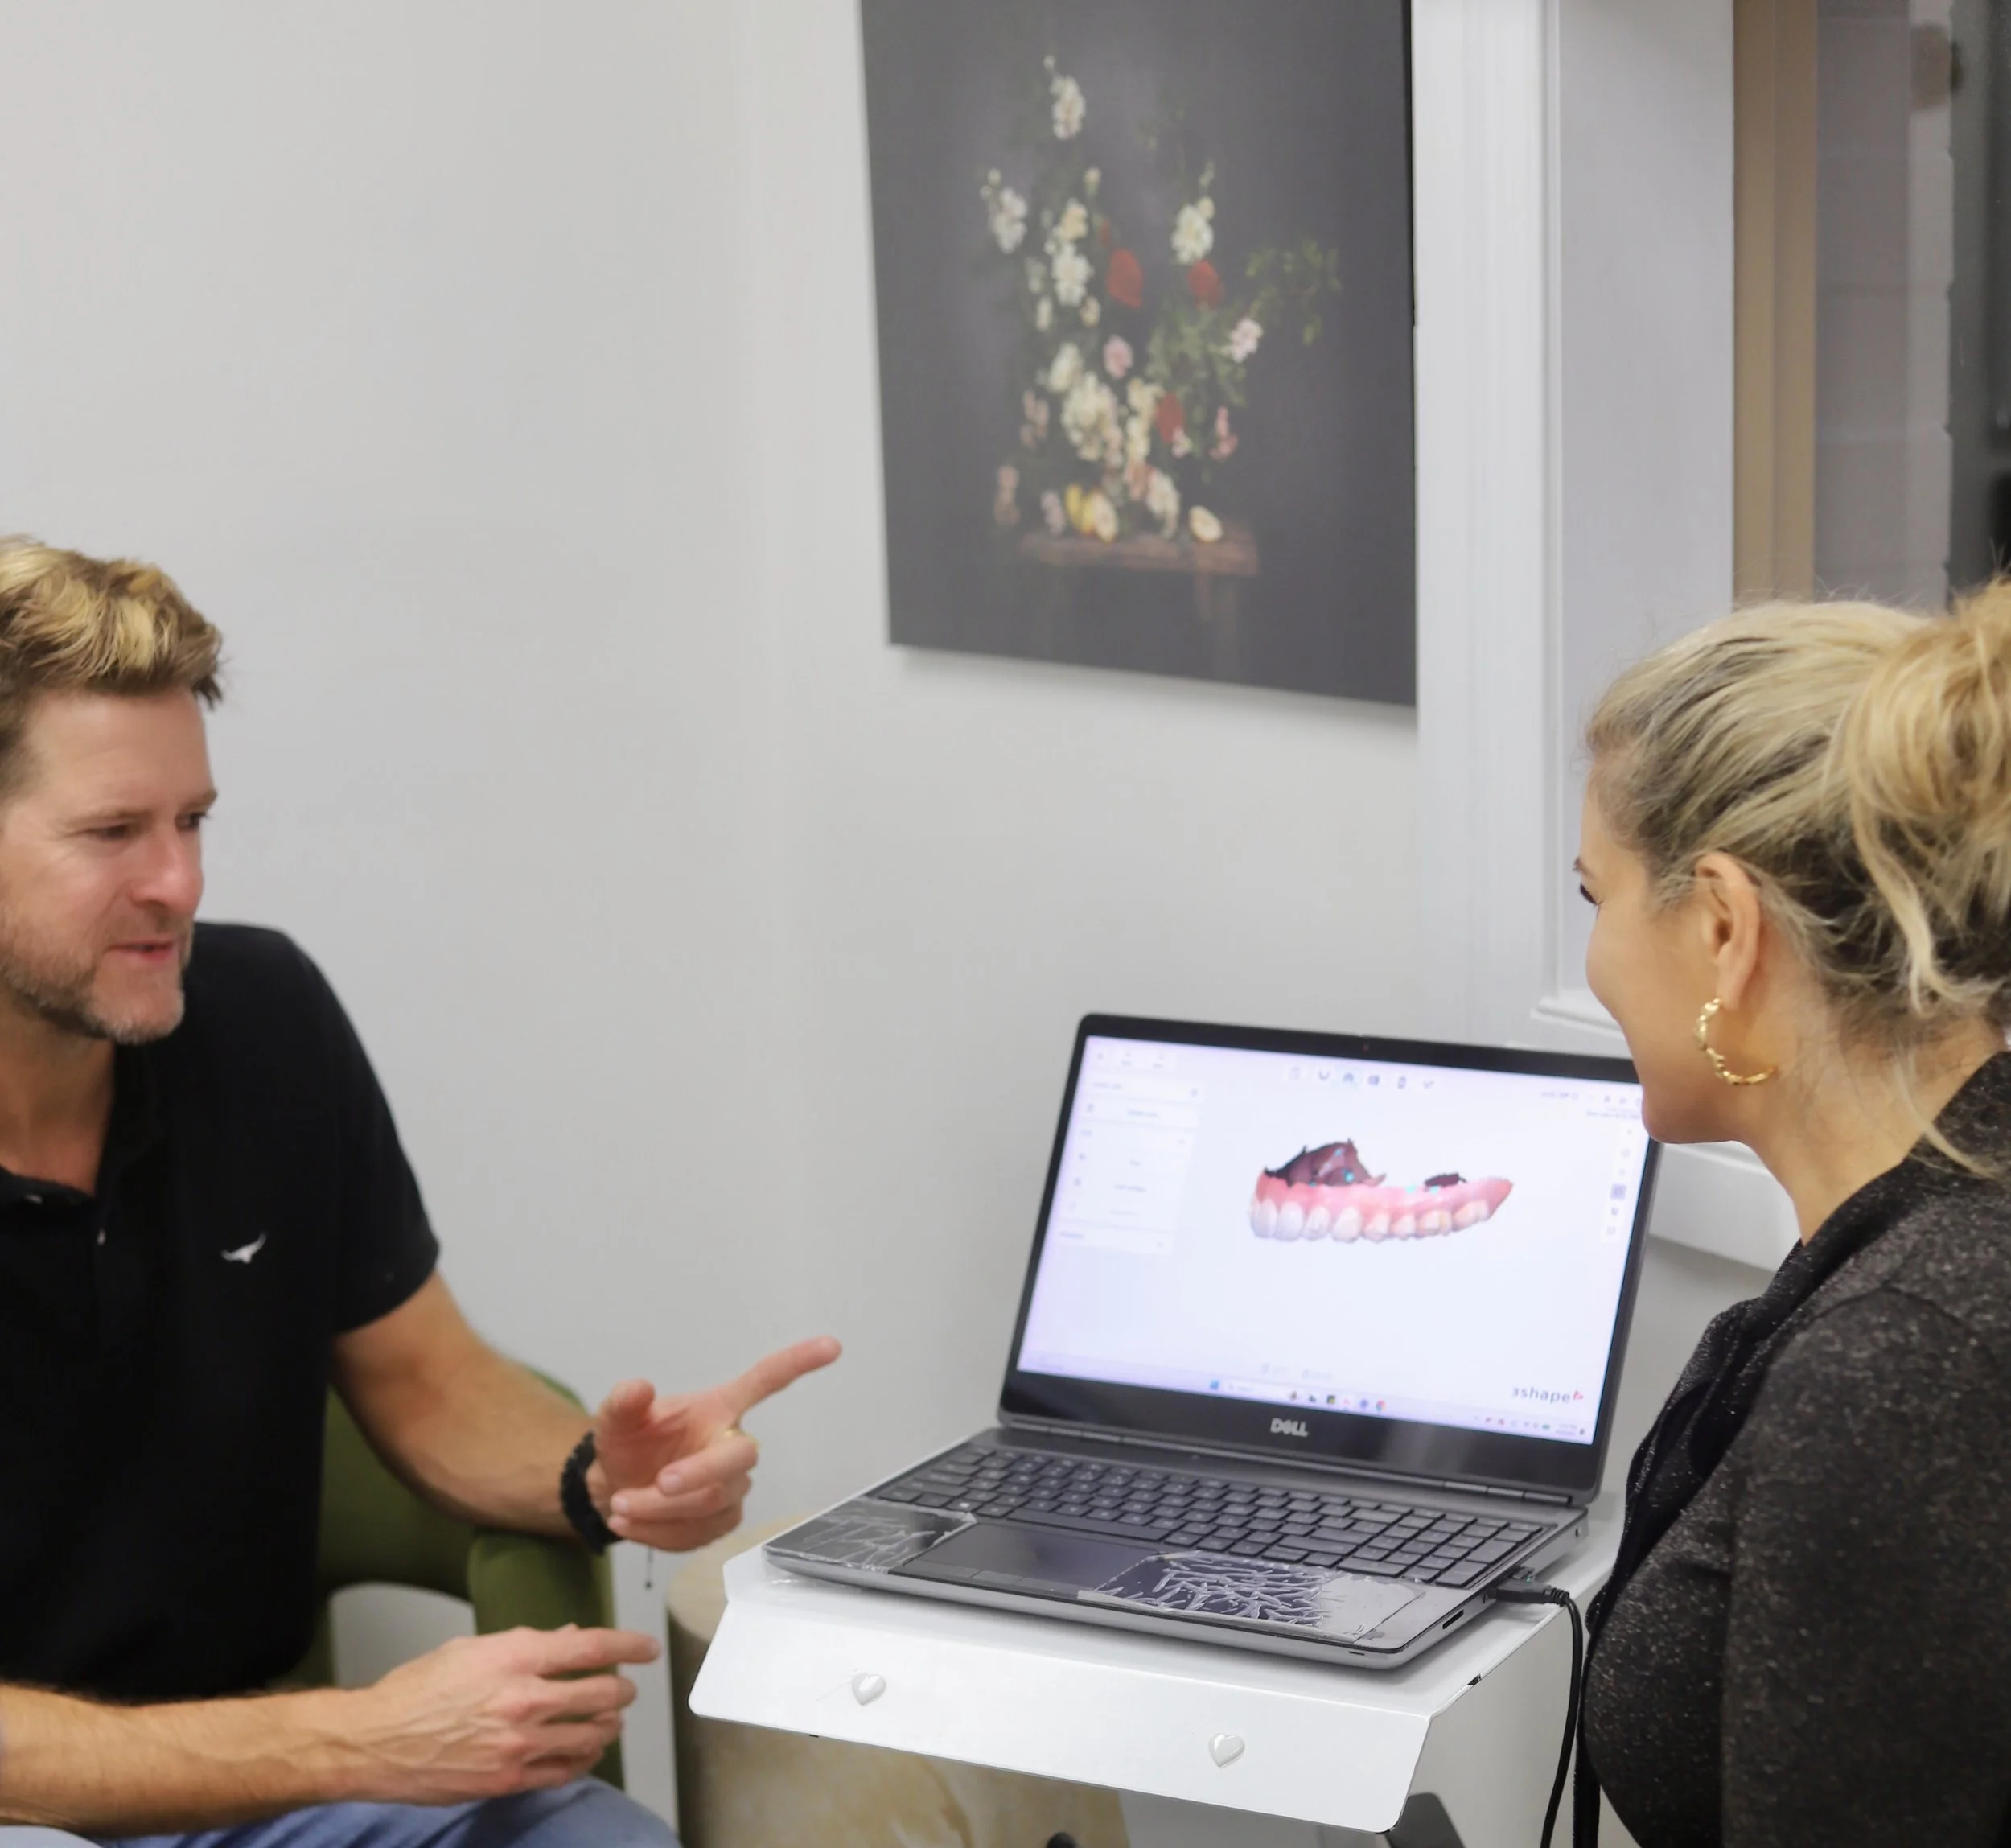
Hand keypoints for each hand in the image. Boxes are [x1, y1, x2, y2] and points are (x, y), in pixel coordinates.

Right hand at [337, 1625, 656, 1804]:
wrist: (376, 1742)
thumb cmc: (419, 1689)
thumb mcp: (472, 1650)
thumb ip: (526, 1643)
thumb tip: (569, 1638)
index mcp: (516, 1657)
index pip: (591, 1647)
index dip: (629, 1645)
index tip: (648, 1648)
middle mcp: (524, 1699)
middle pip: (601, 1693)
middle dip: (622, 1691)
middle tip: (625, 1689)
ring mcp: (519, 1744)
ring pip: (590, 1736)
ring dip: (608, 1726)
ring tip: (608, 1721)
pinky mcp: (509, 1780)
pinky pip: (564, 1772)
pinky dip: (583, 1761)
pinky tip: (585, 1753)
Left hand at [591, 1335, 840, 1549]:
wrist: (615, 1488)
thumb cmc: (630, 1443)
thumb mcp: (617, 1418)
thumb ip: (624, 1402)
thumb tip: (637, 1388)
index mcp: (719, 1408)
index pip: (765, 1382)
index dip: (798, 1363)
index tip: (832, 1345)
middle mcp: (733, 1444)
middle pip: (741, 1457)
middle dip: (699, 1474)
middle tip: (658, 1483)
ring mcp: (732, 1487)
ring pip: (713, 1502)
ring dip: (661, 1510)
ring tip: (620, 1504)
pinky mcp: (723, 1521)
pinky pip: (698, 1534)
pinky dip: (658, 1533)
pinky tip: (632, 1521)